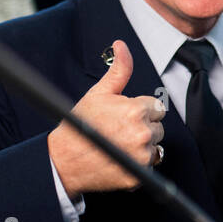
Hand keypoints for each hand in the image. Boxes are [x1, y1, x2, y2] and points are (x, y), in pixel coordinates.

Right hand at [47, 39, 165, 195]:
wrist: (64, 160)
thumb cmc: (80, 125)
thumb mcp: (99, 93)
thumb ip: (119, 70)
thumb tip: (121, 45)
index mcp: (136, 111)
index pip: (156, 108)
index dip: (140, 111)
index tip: (124, 116)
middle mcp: (142, 134)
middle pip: (158, 127)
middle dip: (143, 127)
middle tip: (119, 131)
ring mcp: (140, 157)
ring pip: (155, 146)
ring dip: (142, 146)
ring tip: (119, 144)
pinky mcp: (137, 176)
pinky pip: (149, 166)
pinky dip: (138, 164)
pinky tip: (120, 158)